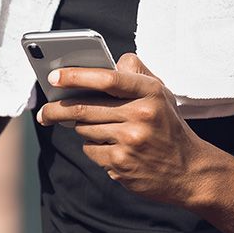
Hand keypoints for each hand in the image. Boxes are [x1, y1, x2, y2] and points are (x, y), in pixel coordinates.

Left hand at [35, 53, 222, 206]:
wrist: (189, 171)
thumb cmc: (167, 126)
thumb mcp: (160, 93)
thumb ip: (135, 73)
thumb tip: (108, 61)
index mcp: (149, 92)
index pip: (107, 78)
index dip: (76, 75)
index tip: (54, 77)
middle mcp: (140, 115)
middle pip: (84, 108)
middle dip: (57, 109)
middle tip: (44, 112)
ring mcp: (130, 141)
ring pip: (84, 129)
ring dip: (82, 129)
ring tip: (96, 129)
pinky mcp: (122, 164)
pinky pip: (91, 150)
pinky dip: (94, 148)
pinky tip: (111, 148)